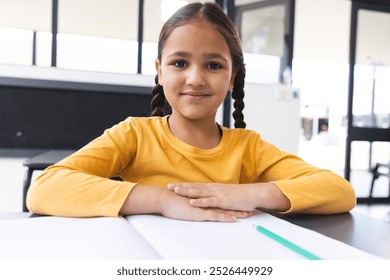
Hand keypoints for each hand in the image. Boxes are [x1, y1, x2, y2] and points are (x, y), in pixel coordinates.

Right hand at [119, 184, 250, 221]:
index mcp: (202, 199)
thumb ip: (189, 202)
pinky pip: (215, 216)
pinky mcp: (200, 213)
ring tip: (247, 214)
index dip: (229, 202)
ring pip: (223, 209)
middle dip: (237, 206)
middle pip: (225, 204)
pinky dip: (225, 217)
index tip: (239, 203)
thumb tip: (191, 203)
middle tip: (249, 208)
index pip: (218, 200)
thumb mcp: (183, 201)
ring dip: (235, 212)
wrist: (164, 199)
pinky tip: (234, 219)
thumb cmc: (171, 201)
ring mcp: (204, 206)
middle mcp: (205, 201)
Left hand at [167, 182, 290, 211]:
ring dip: (187, 191)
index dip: (184, 185)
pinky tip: (192, 201)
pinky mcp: (224, 201)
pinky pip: (210, 201)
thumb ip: (217, 196)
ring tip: (176, 191)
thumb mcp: (226, 195)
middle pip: (195, 187)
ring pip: (200, 192)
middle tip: (169, 186)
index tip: (173, 184)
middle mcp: (214, 189)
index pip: (196, 186)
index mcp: (214, 188)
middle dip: (181, 187)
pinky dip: (201, 201)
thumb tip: (209, 198)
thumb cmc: (241, 195)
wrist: (254, 194)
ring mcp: (218, 194)